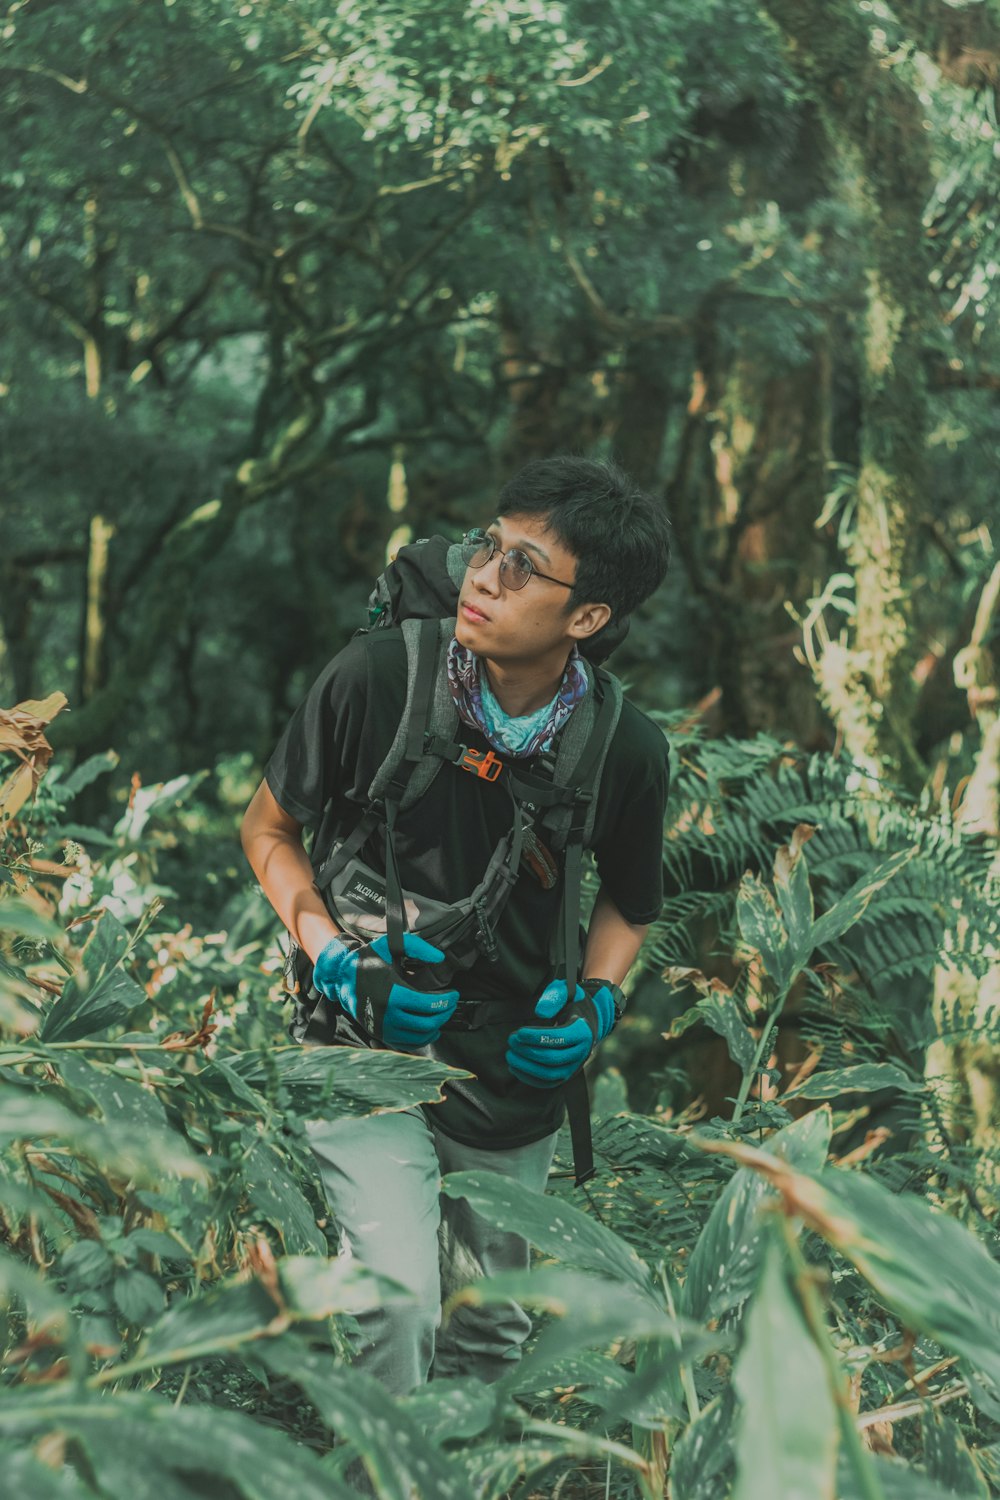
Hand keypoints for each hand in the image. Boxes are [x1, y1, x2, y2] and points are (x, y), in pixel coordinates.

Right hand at [313, 932, 458, 1049]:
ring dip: (435, 1027)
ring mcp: (382, 1027)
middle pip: (426, 1023)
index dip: (446, 1001)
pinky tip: (430, 1031)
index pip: (428, 1004)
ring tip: (441, 1015)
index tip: (454, 994)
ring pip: (418, 1037)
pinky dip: (421, 1040)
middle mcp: (386, 1014)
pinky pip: (405, 1044)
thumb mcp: (392, 945)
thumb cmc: (368, 959)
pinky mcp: (378, 1034)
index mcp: (392, 993)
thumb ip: (419, 947)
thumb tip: (440, 958)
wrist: (340, 977)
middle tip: (450, 1004)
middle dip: (444, 1014)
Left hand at [506, 978, 622, 1087]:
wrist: (586, 1021)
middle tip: (511, 1041)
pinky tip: (515, 1067)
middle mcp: (581, 1053)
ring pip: (549, 1074)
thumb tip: (540, 1012)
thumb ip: (554, 996)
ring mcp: (574, 1067)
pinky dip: (529, 1078)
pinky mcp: (566, 1076)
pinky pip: (547, 1083)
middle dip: (527, 1051)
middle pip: (552, 1058)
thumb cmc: (572, 1004)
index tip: (519, 1033)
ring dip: (526, 1066)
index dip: (537, 1037)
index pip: (559, 1038)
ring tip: (510, 1055)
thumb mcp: (567, 992)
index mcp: (582, 1032)